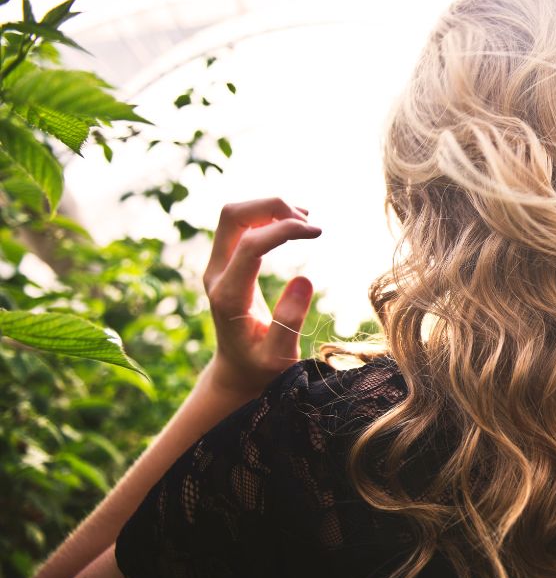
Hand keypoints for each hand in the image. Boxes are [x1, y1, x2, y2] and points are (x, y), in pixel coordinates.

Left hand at [202, 198, 321, 398]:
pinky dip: (266, 216)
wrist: (236, 371)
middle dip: (271, 207)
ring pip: (235, 215)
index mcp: (229, 296)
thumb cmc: (261, 368)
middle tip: (308, 222)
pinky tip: (293, 224)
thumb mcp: (279, 356)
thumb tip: (304, 279)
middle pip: (232, 216)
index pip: (250, 244)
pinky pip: (240, 225)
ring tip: (305, 221)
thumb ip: (289, 321)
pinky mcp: (225, 263)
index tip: (317, 232)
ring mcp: (217, 267)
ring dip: (269, 208)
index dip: (284, 229)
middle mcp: (216, 275)